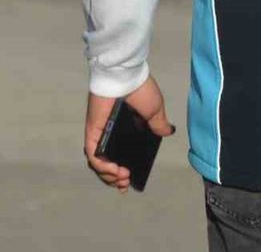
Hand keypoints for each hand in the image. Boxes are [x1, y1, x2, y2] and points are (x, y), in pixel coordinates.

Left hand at [84, 76, 175, 191]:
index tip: (129, 183)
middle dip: (115, 179)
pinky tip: (113, 170)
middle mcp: (110, 134)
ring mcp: (100, 134)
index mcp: (125, 131)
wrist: (126, 77)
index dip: (122, 173)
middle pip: (107, 164)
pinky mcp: (93, 131)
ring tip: (122, 178)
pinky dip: (102, 165)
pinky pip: (93, 154)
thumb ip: (159, 124)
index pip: (120, 156)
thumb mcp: (155, 110)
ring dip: (108, 175)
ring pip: (98, 163)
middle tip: (126, 183)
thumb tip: (167, 132)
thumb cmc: (139, 90)